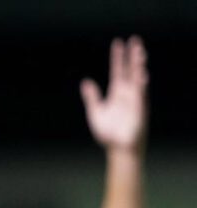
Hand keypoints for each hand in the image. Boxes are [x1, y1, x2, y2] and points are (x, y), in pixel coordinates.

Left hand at [81, 36, 148, 152]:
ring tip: (139, 52)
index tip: (118, 43)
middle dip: (132, 55)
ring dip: (139, 65)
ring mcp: (134, 99)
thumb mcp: (95, 112)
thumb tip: (85, 82)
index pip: (117, 70)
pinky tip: (141, 75)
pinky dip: (141, 85)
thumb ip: (91, 97)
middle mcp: (127, 93)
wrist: (118, 148)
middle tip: (135, 39)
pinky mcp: (139, 109)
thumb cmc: (108, 132)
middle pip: (130, 69)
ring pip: (138, 78)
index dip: (117, 57)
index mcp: (116, 92)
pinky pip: (141, 94)